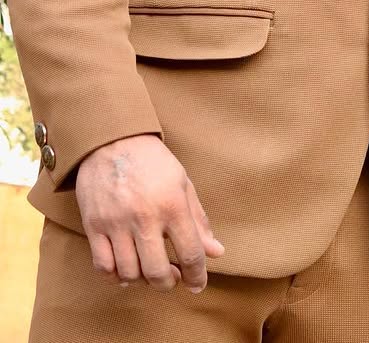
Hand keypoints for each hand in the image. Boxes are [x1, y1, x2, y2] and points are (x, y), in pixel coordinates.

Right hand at [75, 134, 223, 292]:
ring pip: (129, 272)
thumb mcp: (183, 183)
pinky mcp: (94, 227)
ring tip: (151, 273)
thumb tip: (216, 251)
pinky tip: (126, 270)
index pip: (190, 251)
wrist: (114, 141)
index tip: (198, 284)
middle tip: (174, 279)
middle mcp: (145, 217)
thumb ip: (199, 220)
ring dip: (143, 281)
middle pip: (157, 271)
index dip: (197, 274)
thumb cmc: (153, 161)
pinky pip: (103, 266)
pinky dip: (116, 276)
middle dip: (169, 283)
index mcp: (173, 204)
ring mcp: (117, 224)